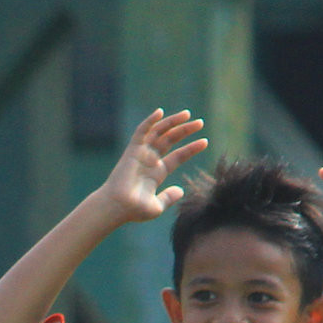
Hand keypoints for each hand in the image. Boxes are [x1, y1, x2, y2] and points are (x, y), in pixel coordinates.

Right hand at [96, 109, 206, 223]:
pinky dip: (150, 121)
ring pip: (158, 133)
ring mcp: (141, 154)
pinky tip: (160, 112)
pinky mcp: (132, 150)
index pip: (177, 156)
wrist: (117, 207)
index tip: (205, 142)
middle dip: (184, 130)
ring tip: (187, 115)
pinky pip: (141, 132)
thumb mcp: (157, 206)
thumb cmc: (134, 210)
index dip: (191, 148)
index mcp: (157, 173)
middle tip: (200, 123)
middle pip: (170, 140)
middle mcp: (150, 161)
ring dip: (172, 122)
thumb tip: (181, 191)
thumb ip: (169, 197)